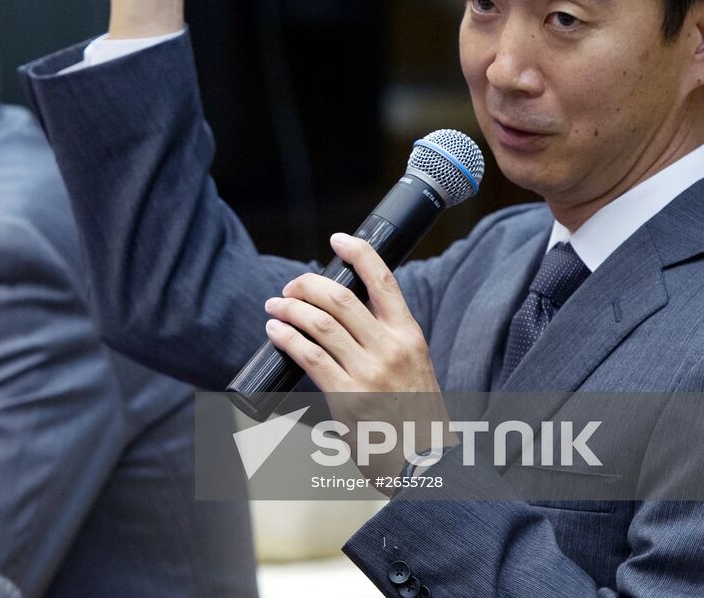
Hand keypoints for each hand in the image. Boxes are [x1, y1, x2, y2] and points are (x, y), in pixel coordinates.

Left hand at [264, 233, 452, 482]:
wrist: (428, 464)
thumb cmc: (417, 415)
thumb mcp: (415, 366)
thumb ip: (387, 338)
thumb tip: (346, 313)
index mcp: (409, 335)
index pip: (384, 281)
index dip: (358, 253)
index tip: (338, 240)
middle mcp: (390, 349)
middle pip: (340, 297)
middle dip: (307, 284)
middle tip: (291, 287)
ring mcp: (369, 373)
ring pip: (319, 323)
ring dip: (289, 309)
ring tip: (275, 307)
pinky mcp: (347, 397)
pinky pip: (309, 357)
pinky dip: (287, 338)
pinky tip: (276, 333)